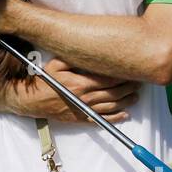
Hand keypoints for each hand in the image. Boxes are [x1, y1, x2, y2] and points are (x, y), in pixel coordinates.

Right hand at [17, 58, 139, 122]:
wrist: (33, 101)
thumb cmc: (45, 81)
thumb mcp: (56, 64)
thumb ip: (72, 58)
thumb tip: (88, 52)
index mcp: (82, 83)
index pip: (109, 79)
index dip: (123, 75)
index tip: (132, 71)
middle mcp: (86, 97)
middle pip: (115, 92)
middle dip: (129, 87)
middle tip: (139, 82)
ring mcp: (85, 109)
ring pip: (112, 106)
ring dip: (127, 101)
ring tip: (136, 96)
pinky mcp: (82, 119)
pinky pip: (103, 120)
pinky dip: (116, 118)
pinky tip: (125, 115)